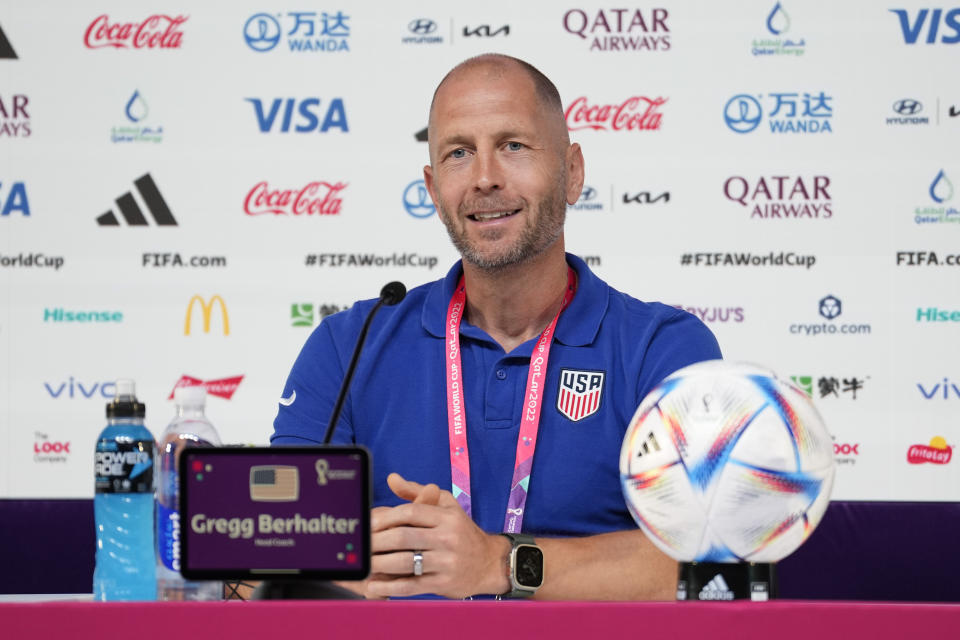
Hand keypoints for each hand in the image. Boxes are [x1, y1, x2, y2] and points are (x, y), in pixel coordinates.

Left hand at [365, 473, 508, 598]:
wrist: (489, 563)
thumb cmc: (462, 532)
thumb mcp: (446, 506)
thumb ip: (417, 492)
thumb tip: (391, 479)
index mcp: (447, 517)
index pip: (410, 512)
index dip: (385, 518)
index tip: (368, 524)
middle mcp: (448, 538)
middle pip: (404, 537)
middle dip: (376, 542)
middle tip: (361, 546)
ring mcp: (446, 562)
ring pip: (406, 562)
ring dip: (379, 564)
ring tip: (364, 564)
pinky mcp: (444, 583)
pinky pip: (412, 585)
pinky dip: (390, 587)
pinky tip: (375, 586)